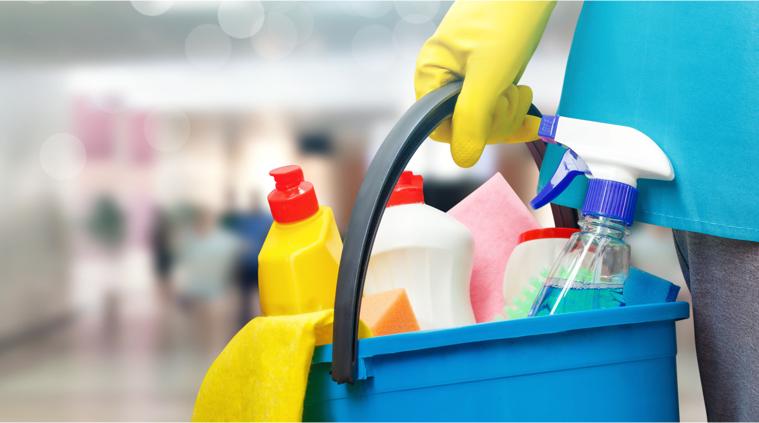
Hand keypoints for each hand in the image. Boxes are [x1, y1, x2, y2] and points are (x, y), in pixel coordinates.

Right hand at [415, 1, 554, 166]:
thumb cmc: (506, 14)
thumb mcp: (488, 73)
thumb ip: (473, 117)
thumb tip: (463, 158)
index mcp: (432, 74)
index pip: (440, 128)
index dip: (469, 131)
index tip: (492, 119)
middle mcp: (445, 76)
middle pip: (465, 125)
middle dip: (495, 119)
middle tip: (511, 96)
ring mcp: (467, 74)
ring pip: (484, 117)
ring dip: (508, 111)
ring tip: (520, 89)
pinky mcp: (488, 71)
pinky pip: (496, 104)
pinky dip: (514, 108)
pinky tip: (527, 106)